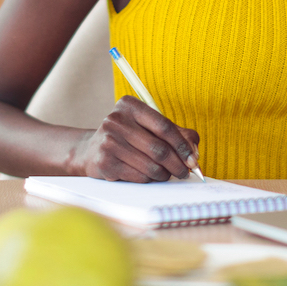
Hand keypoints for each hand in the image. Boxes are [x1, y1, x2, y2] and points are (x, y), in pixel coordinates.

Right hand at [73, 96, 201, 181]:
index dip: (182, 145)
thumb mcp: (150, 128)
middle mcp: (116, 120)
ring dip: (163, 174)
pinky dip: (148, 180)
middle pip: (158, 148)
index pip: (164, 126)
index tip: (193, 160)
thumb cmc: (129, 138)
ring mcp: (108, 140)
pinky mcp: (104, 161)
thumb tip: (194, 155)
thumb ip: (178, 135)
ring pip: (150, 165)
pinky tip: (147, 176)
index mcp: (130, 106)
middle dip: (177, 165)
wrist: (92, 150)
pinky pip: (138, 176)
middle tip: (184, 173)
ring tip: (165, 175)